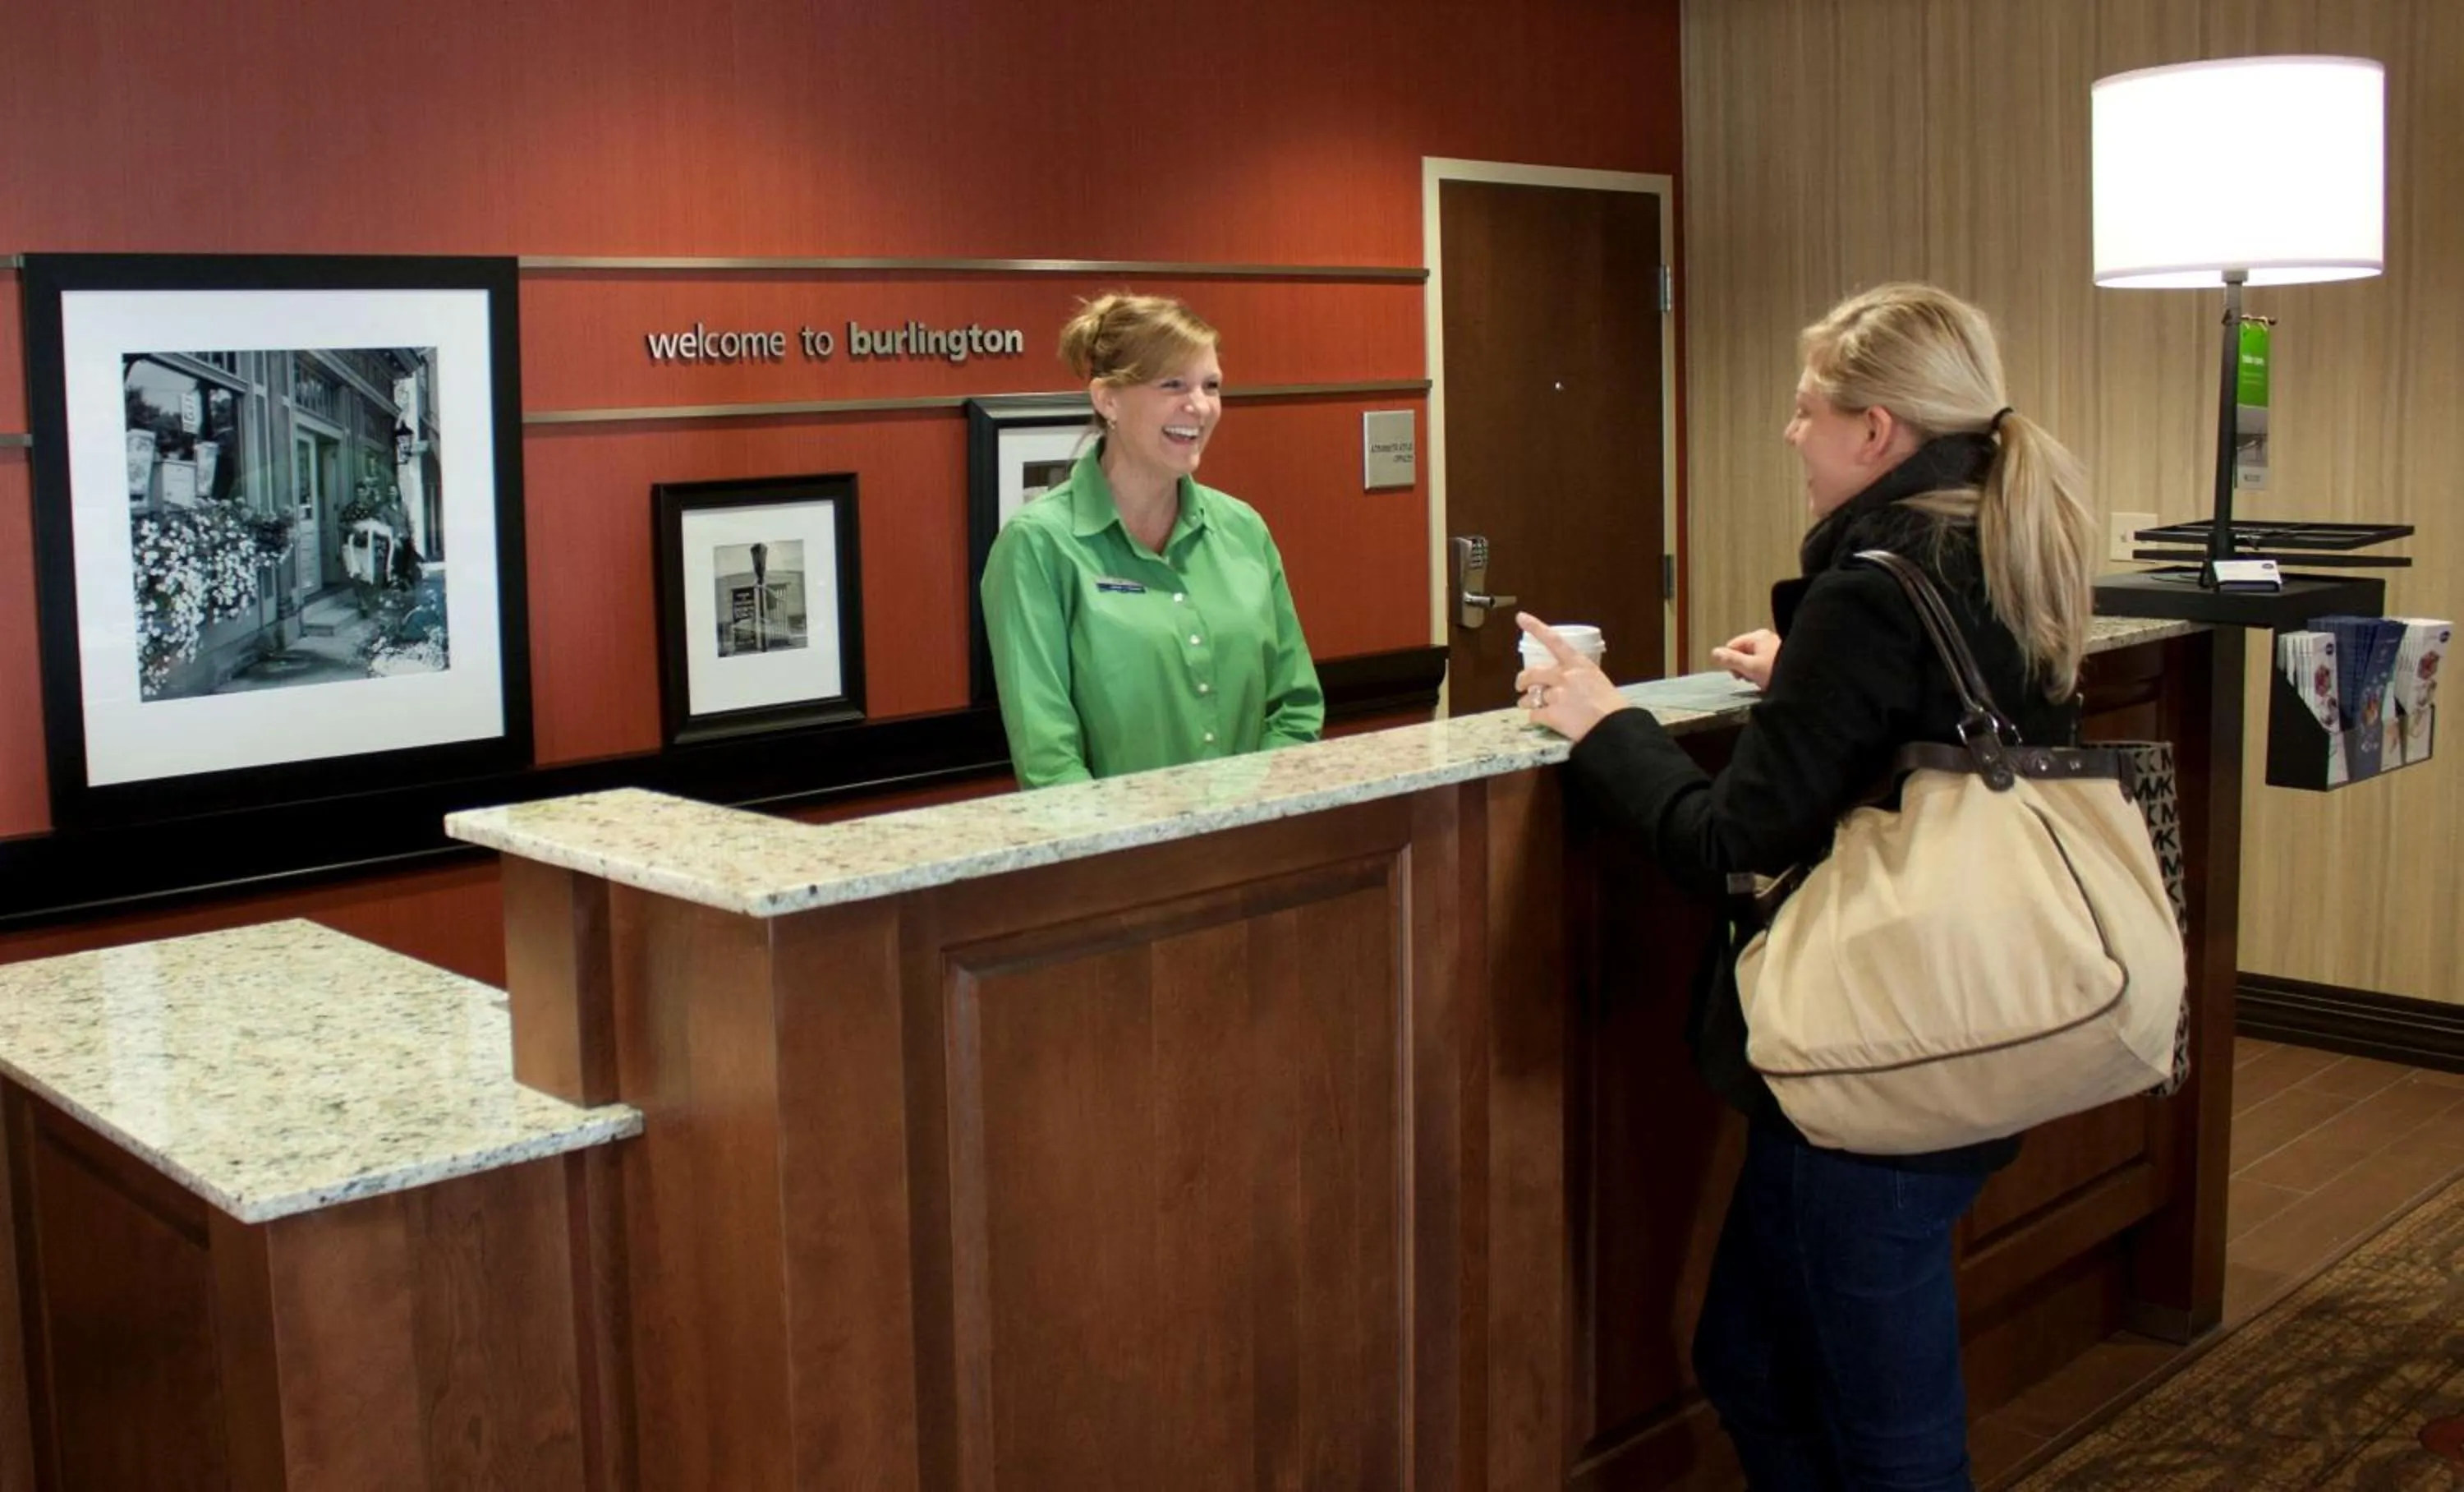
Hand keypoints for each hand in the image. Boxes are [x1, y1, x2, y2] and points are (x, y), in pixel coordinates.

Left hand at [1513, 613, 1632, 744]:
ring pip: (1530, 697)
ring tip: (1528, 706)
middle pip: (1533, 673)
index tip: (1521, 617)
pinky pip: (1534, 715)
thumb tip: (1562, 681)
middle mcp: (1564, 676)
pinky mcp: (1551, 714)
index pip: (1553, 640)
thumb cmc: (1611, 706)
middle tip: (1520, 685)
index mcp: (1578, 664)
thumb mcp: (1597, 680)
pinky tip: (1543, 720)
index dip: (1535, 628)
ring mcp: (1557, 695)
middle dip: (1522, 680)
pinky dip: (1536, 718)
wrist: (1615, 727)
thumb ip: (1577, 676)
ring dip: (1527, 702)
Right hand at [1710, 628, 1780, 688]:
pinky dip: (1763, 672)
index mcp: (1757, 636)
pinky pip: (1764, 663)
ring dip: (1753, 672)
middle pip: (1742, 652)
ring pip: (1753, 659)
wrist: (1804, 681)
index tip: (1740, 676)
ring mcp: (1774, 646)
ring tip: (1763, 681)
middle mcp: (1766, 638)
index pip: (1731, 646)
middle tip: (1752, 679)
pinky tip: (1770, 680)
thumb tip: (1714, 653)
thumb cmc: (1777, 672)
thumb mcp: (1750, 668)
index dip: (1731, 662)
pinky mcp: (1781, 656)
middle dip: (1743, 668)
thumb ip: (1730, 660)